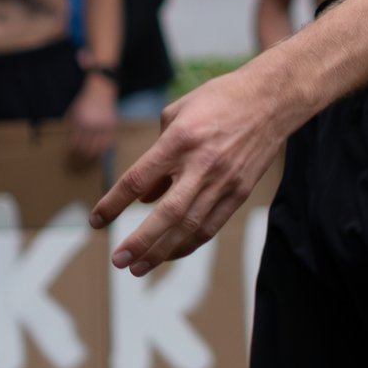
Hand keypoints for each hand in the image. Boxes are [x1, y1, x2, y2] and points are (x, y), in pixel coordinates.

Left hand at [66, 73, 118, 167]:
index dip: (72, 153)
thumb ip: (70, 125)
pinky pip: (109, 143)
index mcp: (80, 122)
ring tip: (89, 161)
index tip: (70, 157)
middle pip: (87, 149)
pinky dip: (104, 150)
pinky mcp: (112, 126)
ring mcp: (104, 127)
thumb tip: (68, 141)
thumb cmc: (83, 102)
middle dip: (82, 158)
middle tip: (79, 163)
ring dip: (93, 158)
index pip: (75, 144)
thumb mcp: (73, 112)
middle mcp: (92, 126)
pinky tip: (100, 153)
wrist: (100, 90)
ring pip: (99, 149)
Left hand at [93, 63, 293, 271]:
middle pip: (167, 212)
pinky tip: (170, 254)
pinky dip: (189, 244)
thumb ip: (157, 155)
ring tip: (138, 268)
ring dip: (162, 251)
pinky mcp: (240, 192)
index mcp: (180, 140)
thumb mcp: (177, 113)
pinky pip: (212, 225)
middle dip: (140, 241)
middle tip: (118, 260)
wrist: (271, 99)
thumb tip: (145, 197)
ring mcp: (224, 181)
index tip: (96, 221)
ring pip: (190, 226)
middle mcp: (202, 164)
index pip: (138, 179)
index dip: (114, 204)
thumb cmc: (219, 99)